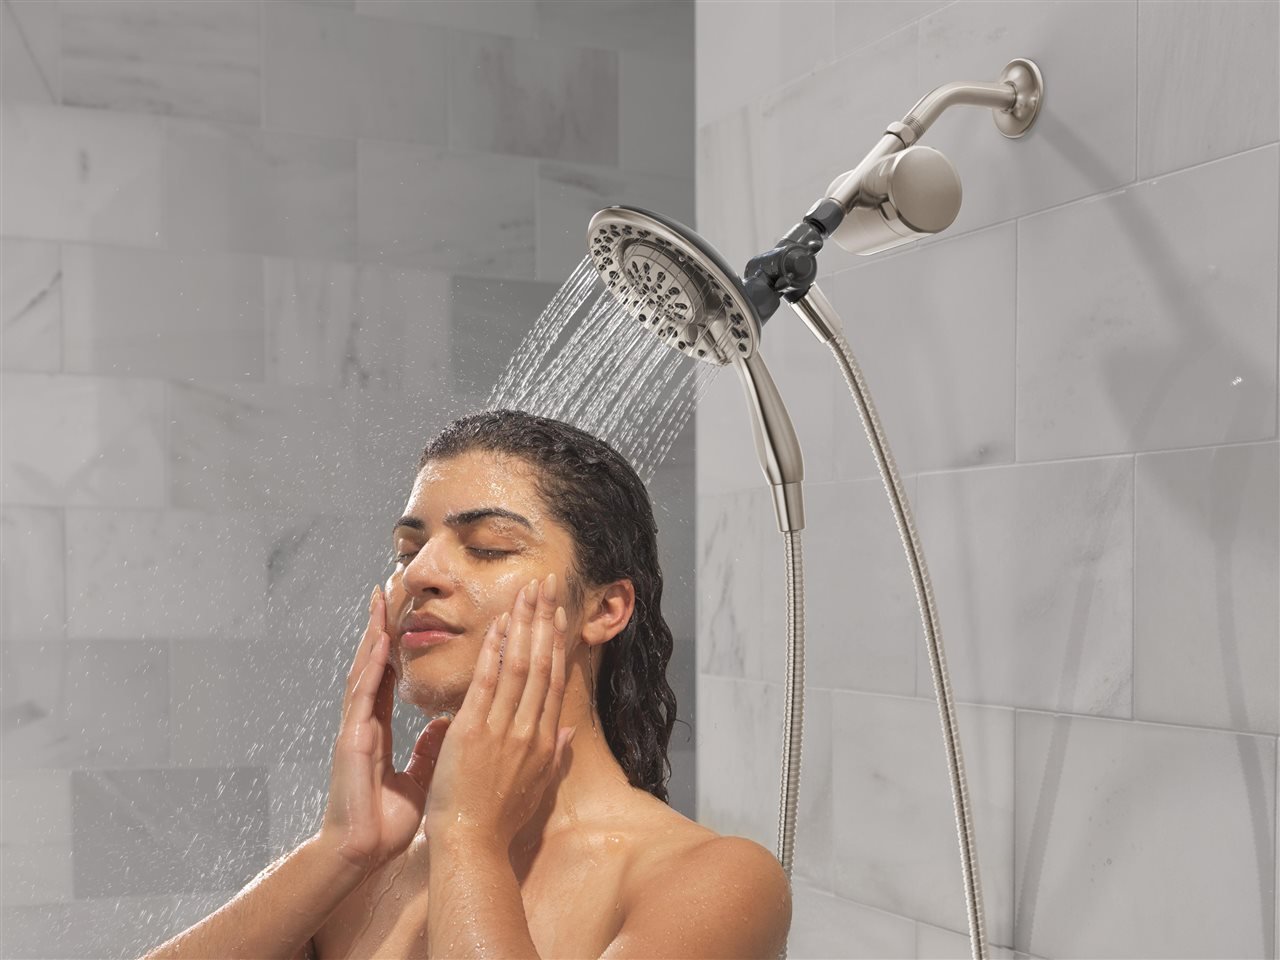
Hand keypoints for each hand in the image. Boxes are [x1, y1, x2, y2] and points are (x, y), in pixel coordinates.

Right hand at [317, 586, 450, 874]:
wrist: (362, 852)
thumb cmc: (387, 820)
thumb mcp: (419, 776)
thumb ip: (428, 748)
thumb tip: (447, 724)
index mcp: (380, 727)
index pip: (390, 673)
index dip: (397, 641)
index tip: (405, 608)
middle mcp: (364, 719)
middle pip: (373, 661)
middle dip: (381, 623)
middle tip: (390, 584)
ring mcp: (355, 726)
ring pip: (364, 668)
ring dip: (373, 632)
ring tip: (381, 598)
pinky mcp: (351, 740)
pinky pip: (361, 696)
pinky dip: (371, 667)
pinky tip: (378, 642)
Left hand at [422, 573, 574, 848]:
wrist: (473, 846)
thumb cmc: (499, 821)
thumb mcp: (537, 786)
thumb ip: (556, 753)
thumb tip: (571, 730)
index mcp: (544, 741)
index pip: (554, 680)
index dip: (557, 642)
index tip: (558, 613)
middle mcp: (530, 730)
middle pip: (543, 663)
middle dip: (546, 619)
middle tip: (548, 584)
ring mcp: (504, 729)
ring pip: (520, 665)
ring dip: (525, 624)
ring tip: (528, 591)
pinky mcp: (474, 731)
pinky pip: (487, 682)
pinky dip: (495, 651)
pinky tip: (499, 624)